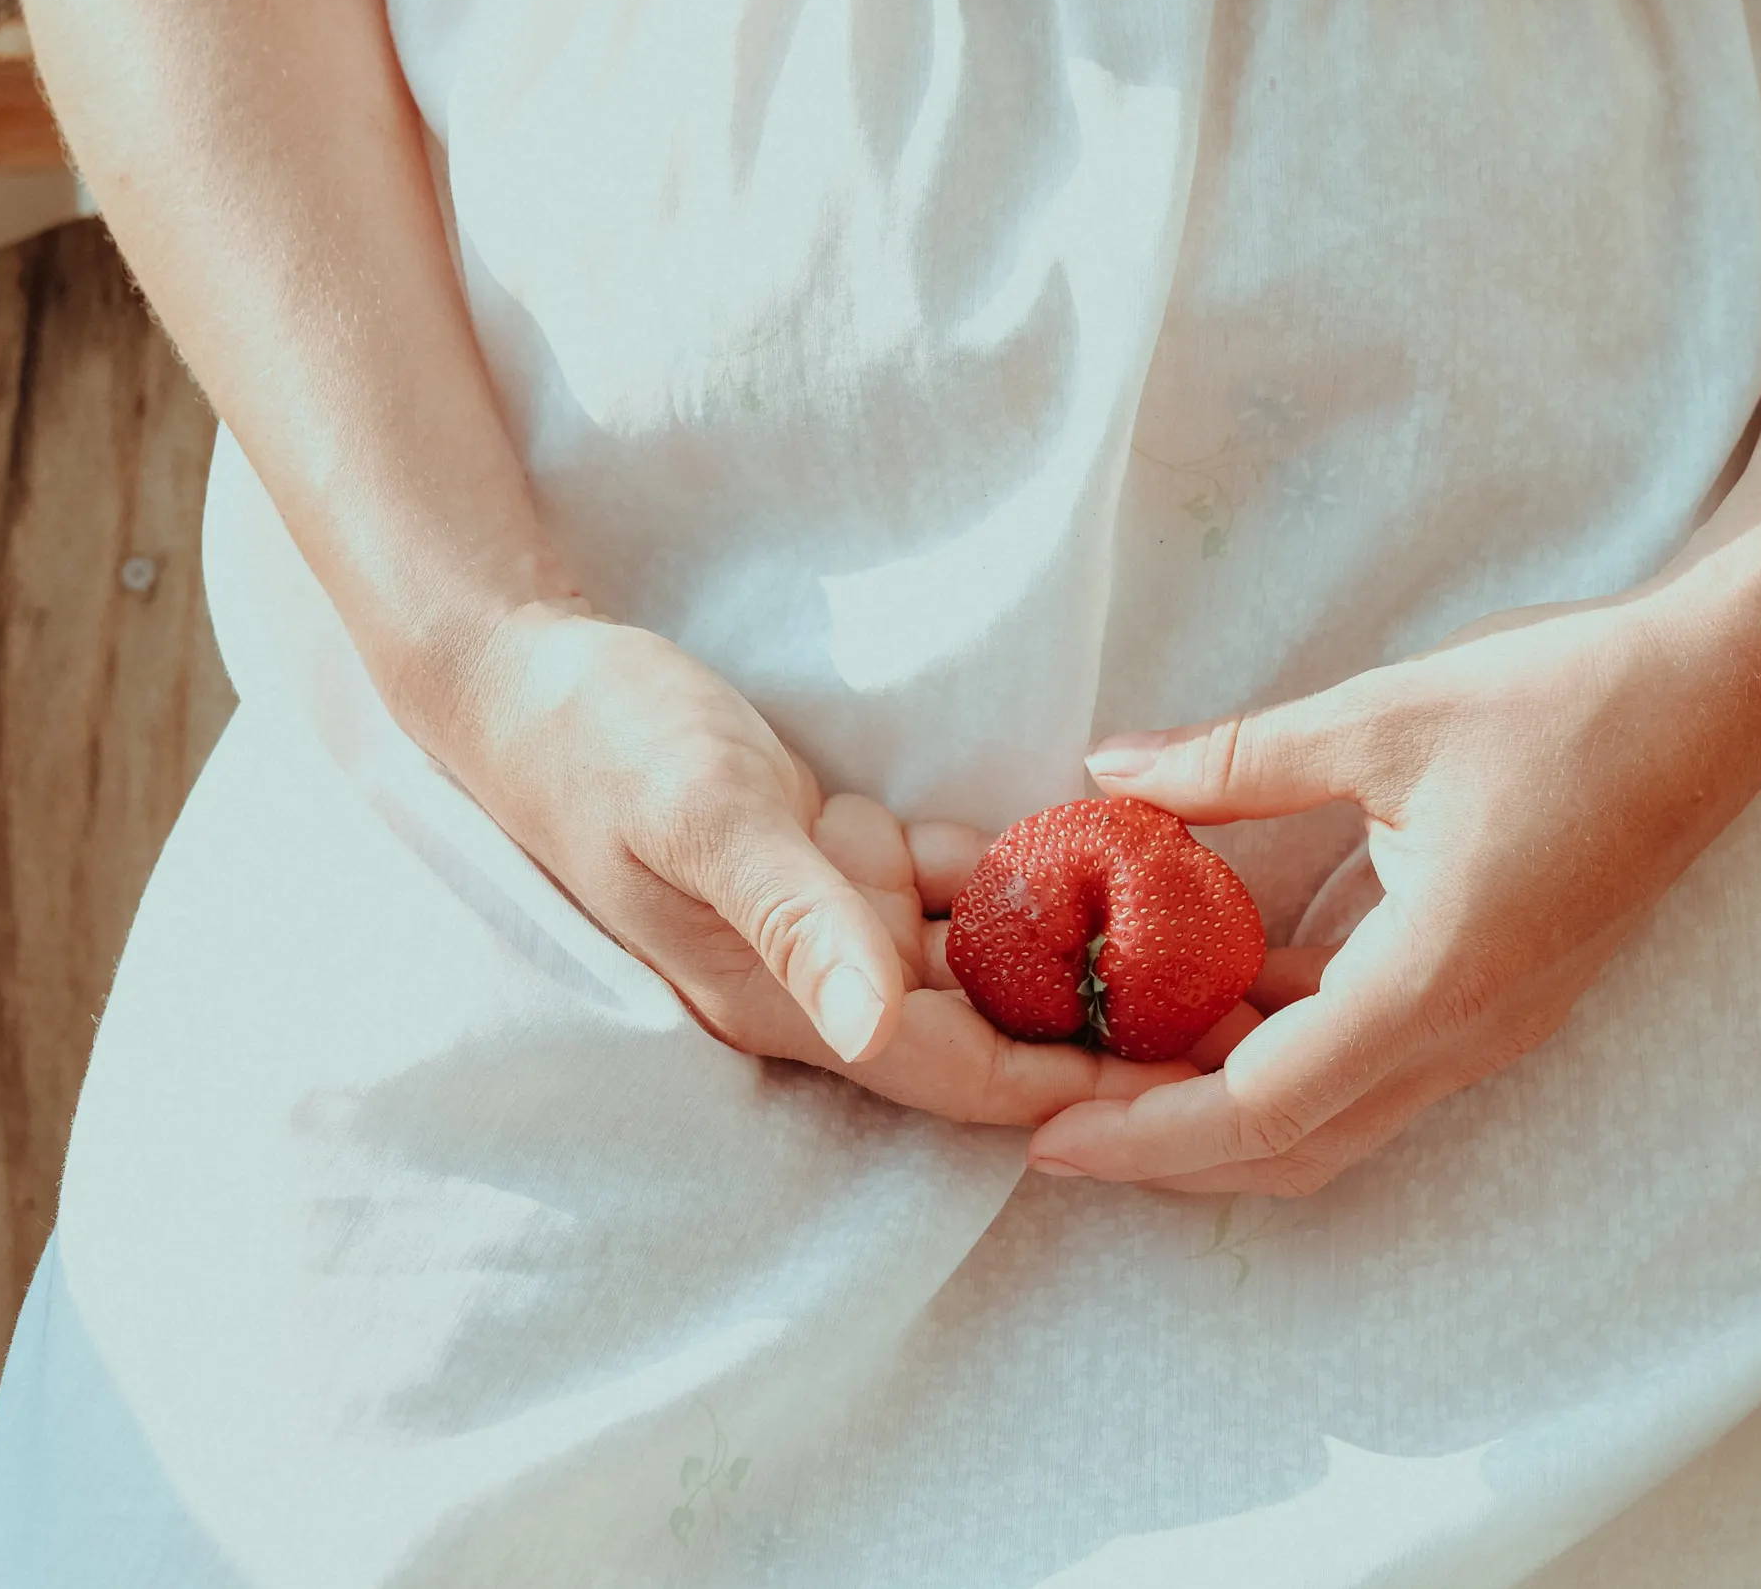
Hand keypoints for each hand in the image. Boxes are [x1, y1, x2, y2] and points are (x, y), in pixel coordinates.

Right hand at [420, 603, 1189, 1124]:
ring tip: (1212, 938)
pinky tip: (1120, 845)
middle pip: (991, 1030)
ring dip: (1087, 950)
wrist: (522, 673)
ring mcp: (833, 917)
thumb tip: (875, 1026)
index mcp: (787, 994)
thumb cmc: (600, 744)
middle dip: (1106, 1030)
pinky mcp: (838, 854)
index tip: (1189, 1087)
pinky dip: (1033, 866)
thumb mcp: (701, 816)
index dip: (1072, 1084)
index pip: (958, 1069)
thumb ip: (793, 917)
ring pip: (988, 954)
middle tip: (1239, 1011)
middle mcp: (821, 975)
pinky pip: (961, 879)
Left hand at [1023, 544, 1760, 1193]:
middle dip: (1166, 1147)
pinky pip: (1371, 1062)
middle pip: (1292, 1147)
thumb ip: (1233, 762)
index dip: (1145, 1135)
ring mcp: (1492, 1024)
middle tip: (1051, 1112)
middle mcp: (1467, 1034)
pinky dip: (1280, 1051)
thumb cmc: (1567, 697)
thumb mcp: (1379, 718)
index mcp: (1435, 982)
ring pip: (1333, 1115)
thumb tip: (1104, 771)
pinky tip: (1205, 995)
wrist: (1725, 689)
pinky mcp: (1497, 995)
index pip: (1262, 1108)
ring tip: (1108, 1058)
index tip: (1045, 1137)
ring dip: (1221, 1103)